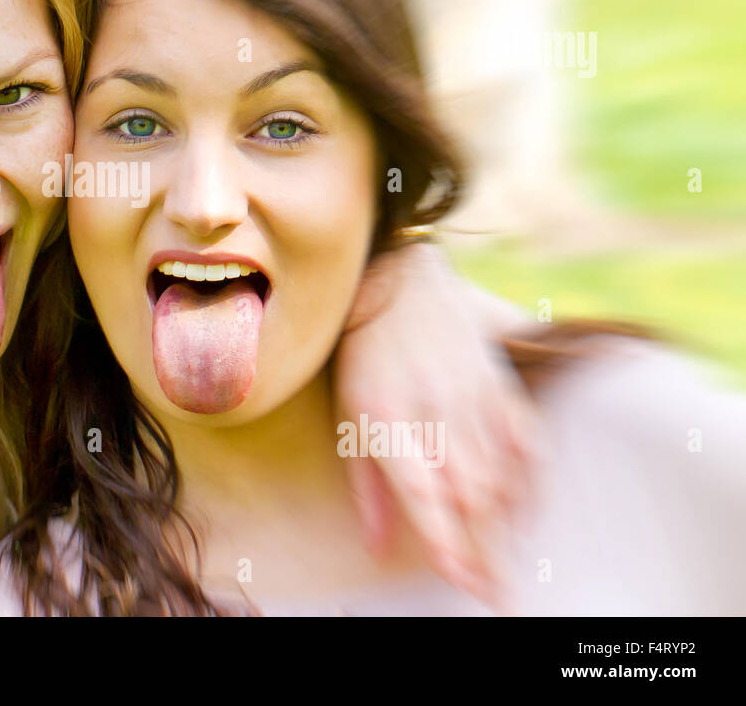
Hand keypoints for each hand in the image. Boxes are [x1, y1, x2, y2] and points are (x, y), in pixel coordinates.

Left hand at [333, 241, 540, 607]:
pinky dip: (527, 481)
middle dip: (484, 552)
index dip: (446, 541)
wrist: (397, 281)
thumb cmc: (363, 356)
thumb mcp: (349, 415)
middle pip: (468, 497)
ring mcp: (471, 396)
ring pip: (499, 475)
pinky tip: (523, 510)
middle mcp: (433, 410)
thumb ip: (367, 484)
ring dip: (505, 526)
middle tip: (495, 595)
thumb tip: (378, 547)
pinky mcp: (498, 384)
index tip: (463, 580)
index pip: (424, 494)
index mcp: (387, 418)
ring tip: (507, 565)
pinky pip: (524, 441)